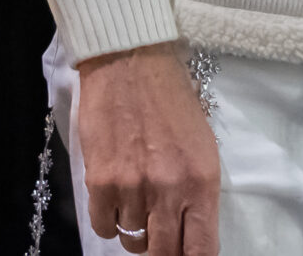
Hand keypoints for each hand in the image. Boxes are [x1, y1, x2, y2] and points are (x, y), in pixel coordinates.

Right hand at [76, 42, 218, 255]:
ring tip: (140, 209)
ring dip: (136, 233)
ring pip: (131, 240)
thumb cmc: (174, 101)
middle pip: (164, 253)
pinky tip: (117, 204)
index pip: (201, 247)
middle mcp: (170, 190)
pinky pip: (103, 226)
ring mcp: (132, 188)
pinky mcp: (99, 182)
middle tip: (161, 243)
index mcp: (204, 180)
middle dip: (164, 254)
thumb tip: (191, 231)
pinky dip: (109, 222)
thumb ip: (198, 191)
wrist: (133, 66)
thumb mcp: (203, 145)